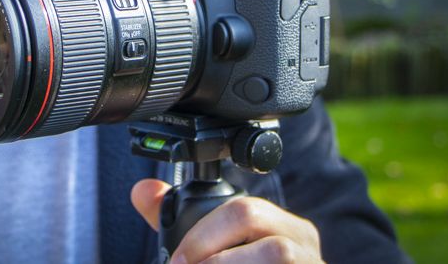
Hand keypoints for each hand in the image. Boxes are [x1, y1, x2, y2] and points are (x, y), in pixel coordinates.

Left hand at [131, 179, 322, 263]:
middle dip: (208, 244)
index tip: (177, 259)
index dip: (202, 233)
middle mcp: (304, 245)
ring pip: (276, 252)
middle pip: (253, 218)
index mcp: (284, 228)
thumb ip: (185, 229)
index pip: (244, 208)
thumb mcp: (218, 255)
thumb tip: (142, 190)